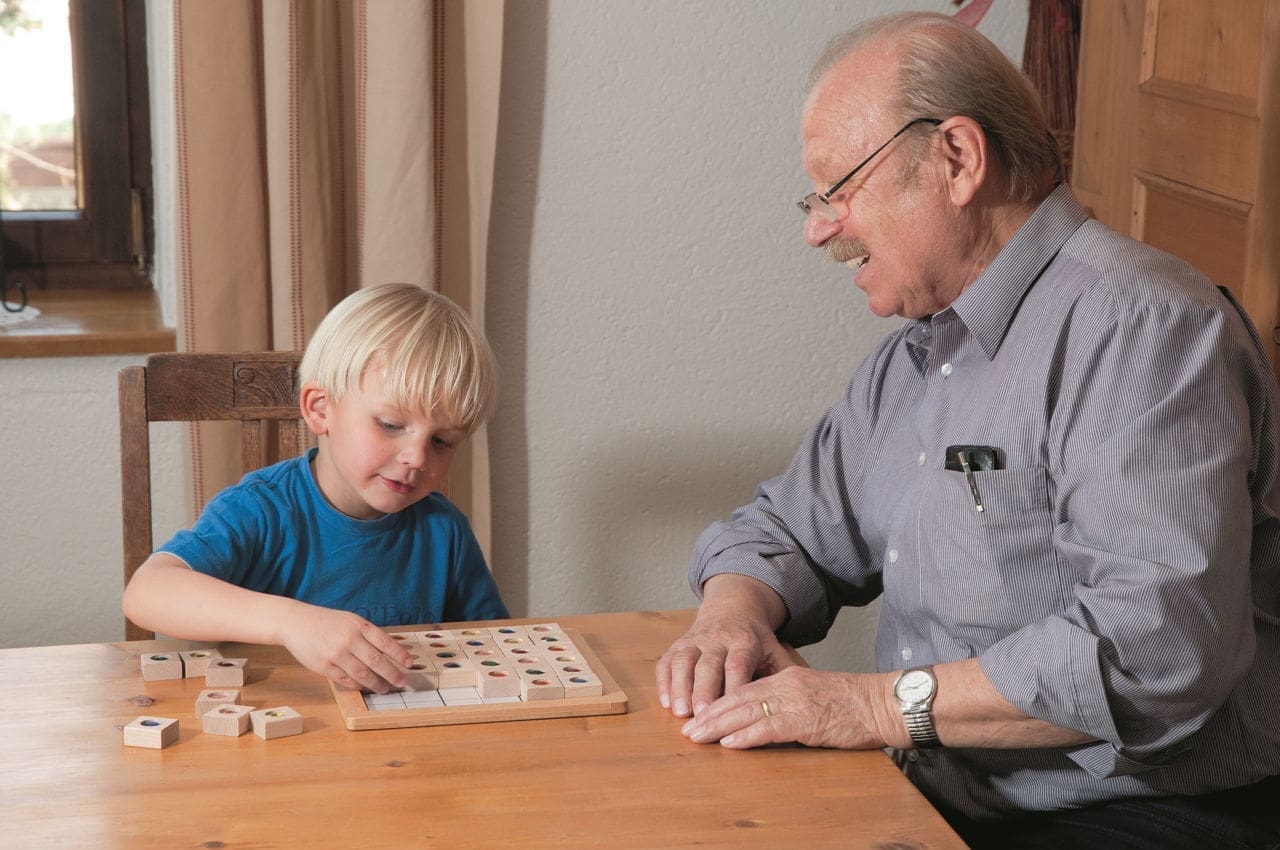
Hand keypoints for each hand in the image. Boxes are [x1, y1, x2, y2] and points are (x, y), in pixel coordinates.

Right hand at [275, 603, 414, 692]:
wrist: (295, 622)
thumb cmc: (327, 622)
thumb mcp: (350, 620)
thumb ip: (368, 634)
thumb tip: (390, 652)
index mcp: (359, 625)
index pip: (386, 642)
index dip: (400, 655)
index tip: (410, 664)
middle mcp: (349, 639)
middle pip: (377, 661)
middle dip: (393, 674)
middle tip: (402, 683)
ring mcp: (336, 654)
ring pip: (363, 674)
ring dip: (377, 684)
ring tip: (385, 688)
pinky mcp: (324, 667)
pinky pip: (346, 680)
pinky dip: (358, 685)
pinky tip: (365, 687)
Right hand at [656, 605, 795, 717]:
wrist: (733, 608)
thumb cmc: (755, 639)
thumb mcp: (774, 649)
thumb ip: (783, 672)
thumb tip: (798, 700)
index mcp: (744, 641)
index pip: (737, 665)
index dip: (733, 686)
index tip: (732, 711)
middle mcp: (717, 639)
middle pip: (708, 665)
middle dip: (702, 690)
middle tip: (700, 716)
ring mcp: (695, 640)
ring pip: (684, 662)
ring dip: (680, 687)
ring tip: (680, 713)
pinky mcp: (678, 644)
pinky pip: (666, 661)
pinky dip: (664, 682)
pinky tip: (666, 702)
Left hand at [680, 666, 899, 749]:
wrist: (883, 702)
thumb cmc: (855, 704)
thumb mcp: (816, 695)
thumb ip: (791, 702)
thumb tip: (769, 718)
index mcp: (788, 677)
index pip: (744, 689)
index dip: (719, 703)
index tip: (701, 715)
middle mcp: (786, 685)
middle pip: (738, 699)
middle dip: (710, 715)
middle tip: (688, 729)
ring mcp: (795, 702)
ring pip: (747, 712)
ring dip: (718, 726)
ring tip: (697, 737)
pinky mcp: (805, 720)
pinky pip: (768, 728)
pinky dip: (746, 736)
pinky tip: (729, 744)